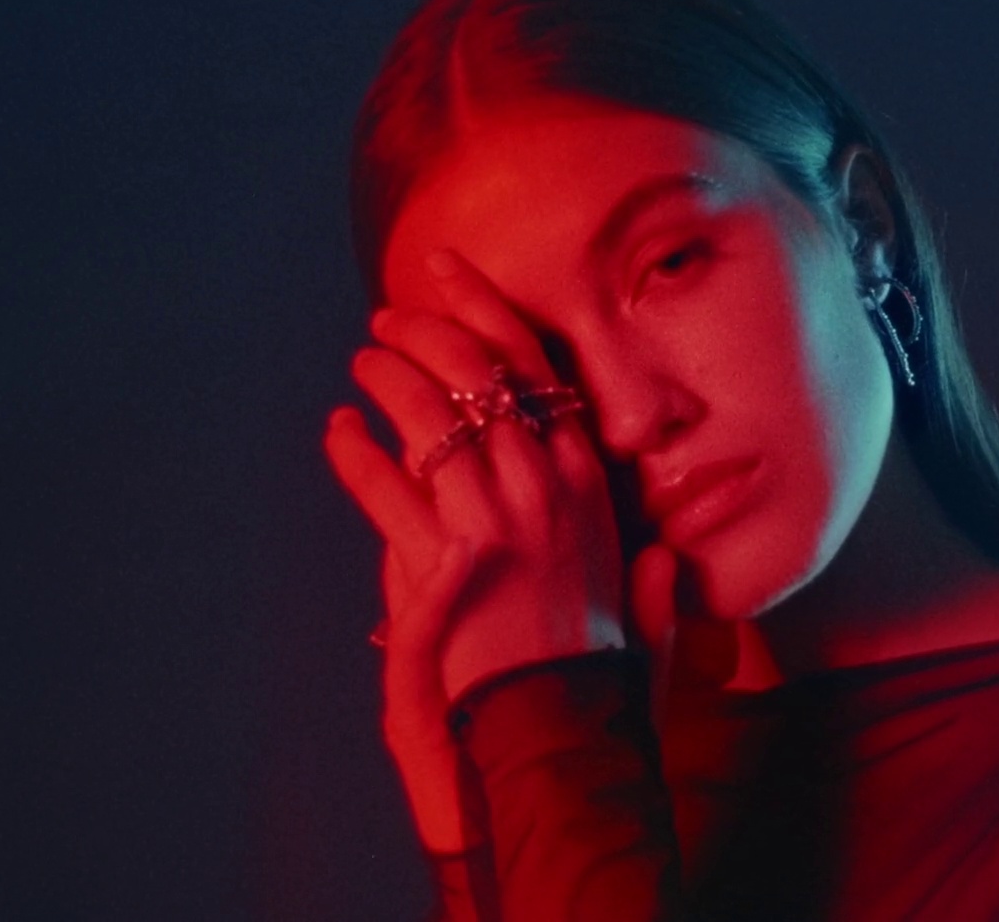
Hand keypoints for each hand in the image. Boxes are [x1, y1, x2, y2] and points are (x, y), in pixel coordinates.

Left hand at [328, 249, 628, 699]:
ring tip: (363, 363)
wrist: (565, 728)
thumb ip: (645, 577)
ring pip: (428, 416)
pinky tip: (337, 432)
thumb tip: (661, 561)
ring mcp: (496, 518)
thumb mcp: (637, 610)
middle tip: (387, 320)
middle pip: (474, 373)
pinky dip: (354, 455)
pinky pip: (386, 487)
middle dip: (424, 331)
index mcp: (586, 479)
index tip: (444, 270)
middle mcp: (544, 484)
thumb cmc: (597, 670)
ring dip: (386, 379)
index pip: (532, 364)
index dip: (482, 307)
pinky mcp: (447, 559)